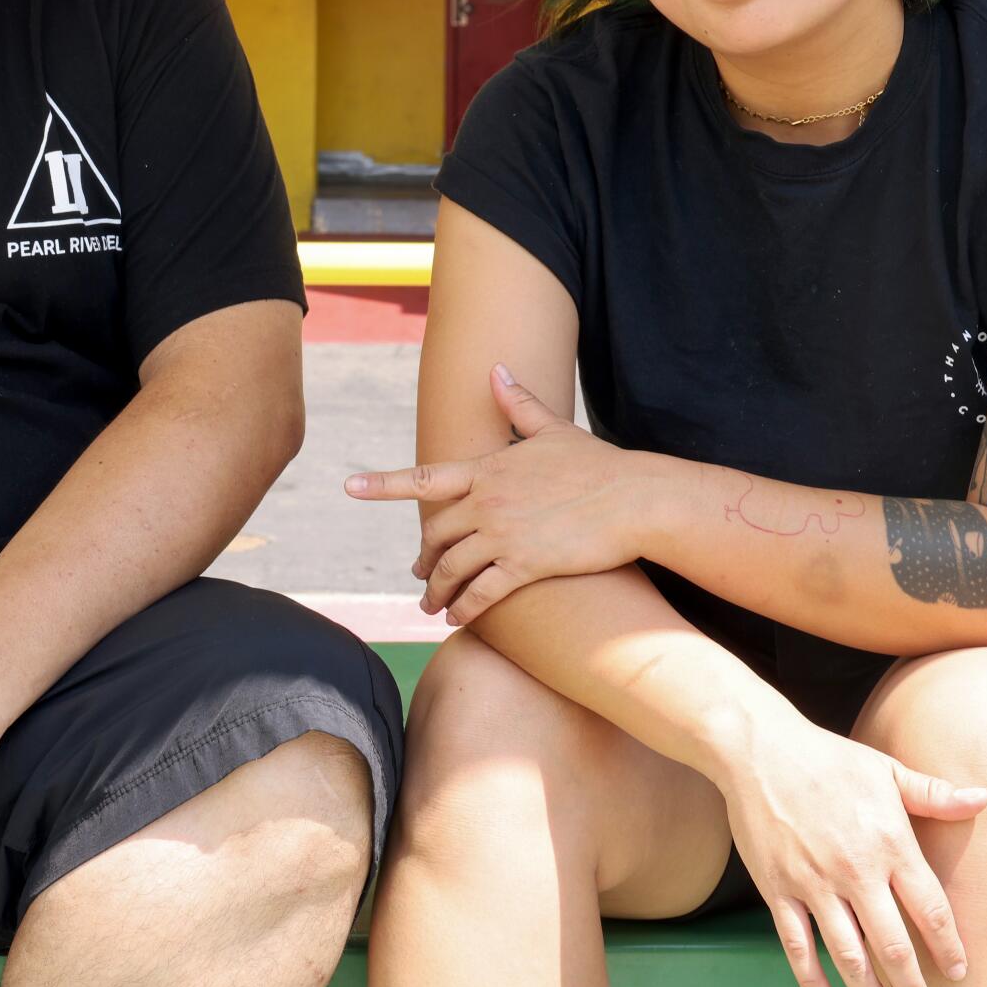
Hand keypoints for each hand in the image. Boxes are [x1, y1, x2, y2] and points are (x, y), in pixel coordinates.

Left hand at [343, 365, 663, 623]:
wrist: (636, 499)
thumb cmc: (597, 465)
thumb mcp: (552, 429)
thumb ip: (518, 403)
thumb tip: (496, 368)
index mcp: (487, 469)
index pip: (423, 478)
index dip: (383, 484)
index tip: (350, 486)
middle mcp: (487, 501)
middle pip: (435, 534)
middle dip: (424, 558)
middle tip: (420, 574)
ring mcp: (503, 534)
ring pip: (452, 567)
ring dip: (437, 590)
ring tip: (433, 605)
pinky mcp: (525, 565)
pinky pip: (481, 593)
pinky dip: (465, 608)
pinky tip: (459, 618)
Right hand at [717, 716, 986, 986]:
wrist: (757, 749)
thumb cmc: (825, 758)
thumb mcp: (885, 769)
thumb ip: (934, 794)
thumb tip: (982, 798)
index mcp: (889, 844)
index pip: (931, 911)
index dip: (948, 947)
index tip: (957, 972)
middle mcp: (855, 871)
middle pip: (893, 946)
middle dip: (913, 985)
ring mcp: (814, 884)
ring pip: (848, 956)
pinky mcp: (778, 889)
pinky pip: (797, 947)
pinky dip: (812, 982)